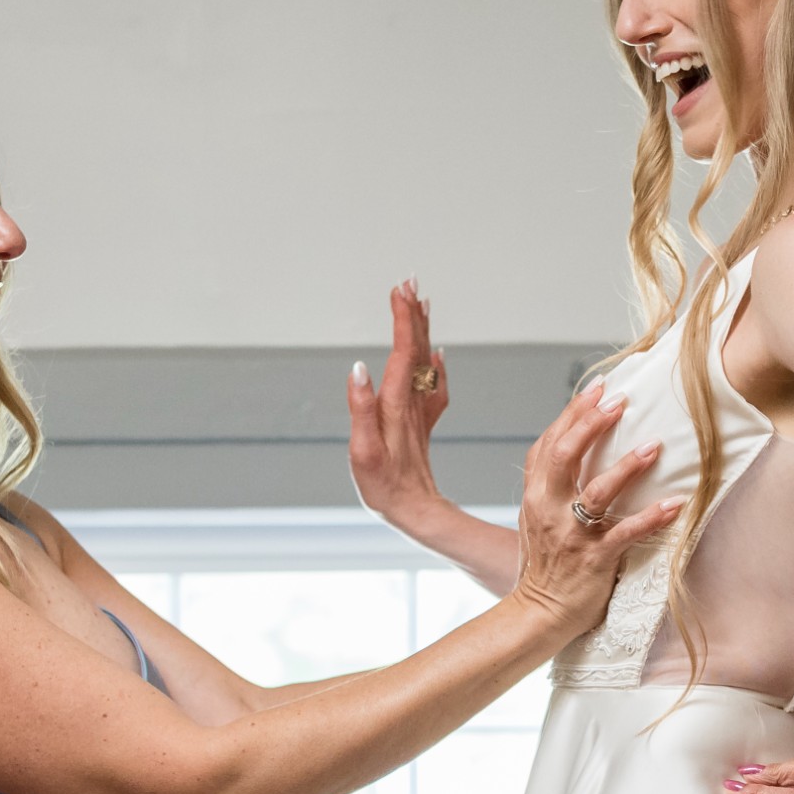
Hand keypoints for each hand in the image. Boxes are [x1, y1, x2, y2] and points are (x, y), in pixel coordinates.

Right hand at [345, 282, 455, 527]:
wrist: (416, 512)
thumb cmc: (384, 487)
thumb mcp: (364, 452)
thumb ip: (361, 409)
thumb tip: (358, 368)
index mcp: (396, 404)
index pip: (403, 352)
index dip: (403, 319)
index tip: (400, 290)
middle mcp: (411, 403)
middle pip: (417, 350)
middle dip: (412, 314)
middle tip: (410, 281)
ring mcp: (419, 412)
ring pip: (424, 362)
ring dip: (421, 331)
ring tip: (419, 303)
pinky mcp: (421, 423)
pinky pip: (431, 385)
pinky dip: (432, 363)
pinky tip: (436, 354)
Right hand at [504, 384, 675, 621]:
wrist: (538, 613)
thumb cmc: (545, 565)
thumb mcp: (537, 519)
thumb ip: (552, 486)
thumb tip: (575, 450)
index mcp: (535, 496)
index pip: (549, 444)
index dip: (572, 414)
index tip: (597, 389)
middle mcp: (549, 509)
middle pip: (565, 454)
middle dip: (592, 423)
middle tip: (620, 402)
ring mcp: (571, 534)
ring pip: (597, 491)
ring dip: (627, 466)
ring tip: (653, 446)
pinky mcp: (594, 559)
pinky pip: (625, 533)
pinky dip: (652, 518)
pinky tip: (676, 504)